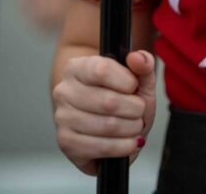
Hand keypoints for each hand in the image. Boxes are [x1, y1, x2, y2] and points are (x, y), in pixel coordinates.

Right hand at [53, 50, 155, 175]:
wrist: (104, 117)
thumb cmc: (119, 94)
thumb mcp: (136, 77)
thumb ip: (143, 63)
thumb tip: (138, 58)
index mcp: (77, 67)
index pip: (102, 70)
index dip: (126, 81)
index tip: (134, 87)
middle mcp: (64, 91)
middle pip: (108, 101)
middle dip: (134, 109)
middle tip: (140, 111)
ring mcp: (62, 118)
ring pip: (106, 126)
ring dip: (131, 128)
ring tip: (136, 125)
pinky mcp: (66, 143)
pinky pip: (100, 147)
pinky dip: (122, 146)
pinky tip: (130, 142)